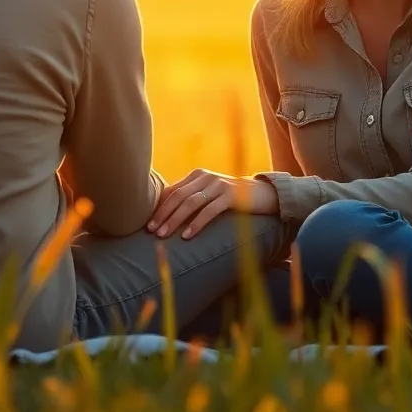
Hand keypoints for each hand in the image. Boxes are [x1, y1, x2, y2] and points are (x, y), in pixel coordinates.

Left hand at [148, 169, 278, 239]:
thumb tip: (164, 213)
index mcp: (197, 175)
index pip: (173, 191)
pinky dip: (196, 224)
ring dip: (175, 220)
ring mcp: (219, 185)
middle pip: (178, 196)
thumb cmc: (231, 198)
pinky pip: (210, 211)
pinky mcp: (231, 196)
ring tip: (164, 235)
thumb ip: (191, 198)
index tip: (147, 224)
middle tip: (151, 231)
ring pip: (191, 203)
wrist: (263, 194)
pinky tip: (187, 236)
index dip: (159, 207)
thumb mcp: (209, 194)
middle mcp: (206, 177)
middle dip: (163, 214)